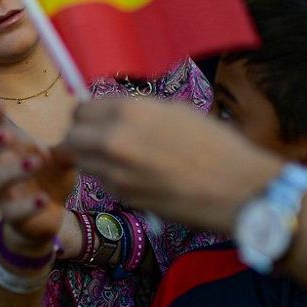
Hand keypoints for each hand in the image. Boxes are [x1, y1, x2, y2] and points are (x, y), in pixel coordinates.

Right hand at [0, 103, 75, 251]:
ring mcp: (2, 193)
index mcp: (6, 149)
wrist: (47, 215)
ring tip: (37, 162)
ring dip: (14, 170)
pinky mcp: (13, 216)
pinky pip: (14, 211)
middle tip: (8, 134)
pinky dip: (28, 205)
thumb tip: (82, 127)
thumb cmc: (48, 177)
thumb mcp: (58, 158)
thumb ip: (66, 144)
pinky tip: (44, 198)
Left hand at [60, 98, 279, 232]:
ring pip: (82, 162)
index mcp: (128, 110)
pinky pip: (101, 182)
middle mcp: (112, 139)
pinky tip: (134, 175)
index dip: (88, 114)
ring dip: (92, 158)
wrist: (235, 188)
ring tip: (117, 158)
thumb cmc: (213, 144)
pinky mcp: (122, 197)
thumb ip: (135, 111)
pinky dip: (109, 178)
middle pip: (71, 137)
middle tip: (95, 140)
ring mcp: (114, 172)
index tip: (95, 119)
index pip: (82, 109)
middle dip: (80, 137)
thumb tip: (112, 113)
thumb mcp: (173, 111)